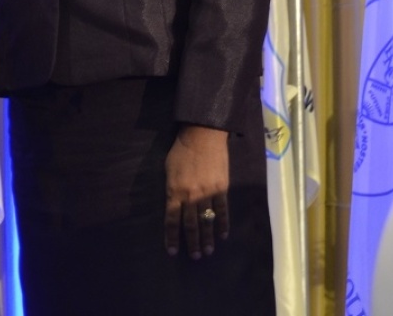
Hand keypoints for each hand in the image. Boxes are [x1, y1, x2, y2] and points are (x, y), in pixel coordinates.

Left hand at [163, 124, 229, 259]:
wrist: (202, 136)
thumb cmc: (181, 151)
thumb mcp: (168, 170)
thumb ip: (171, 189)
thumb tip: (173, 205)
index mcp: (174, 191)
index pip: (171, 219)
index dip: (171, 236)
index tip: (172, 251)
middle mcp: (190, 195)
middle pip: (190, 224)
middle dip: (191, 242)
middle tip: (194, 257)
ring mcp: (208, 193)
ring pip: (207, 221)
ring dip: (207, 238)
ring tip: (208, 252)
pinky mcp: (222, 189)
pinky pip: (223, 211)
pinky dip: (223, 224)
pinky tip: (223, 235)